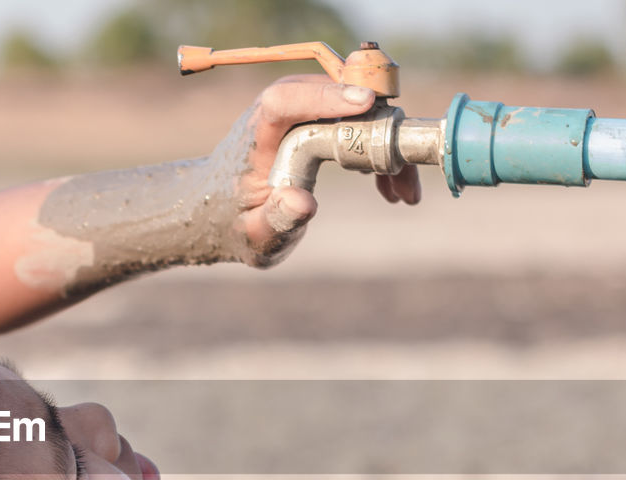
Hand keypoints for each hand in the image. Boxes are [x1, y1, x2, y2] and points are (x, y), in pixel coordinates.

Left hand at [208, 75, 421, 267]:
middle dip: (376, 132)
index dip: (324, 97)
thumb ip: (275, 221)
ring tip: (403, 194)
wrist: (222, 210)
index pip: (283, 101)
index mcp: (255, 137)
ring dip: (385, 146)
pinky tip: (391, 190)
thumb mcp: (254, 236)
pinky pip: (358, 124)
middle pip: (334, 99)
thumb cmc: (234, 224)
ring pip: (354, 111)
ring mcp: (301, 112)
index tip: (364, 103)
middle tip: (403, 176)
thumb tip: (303, 202)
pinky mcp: (317, 120)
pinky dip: (379, 153)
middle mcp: (278, 114)